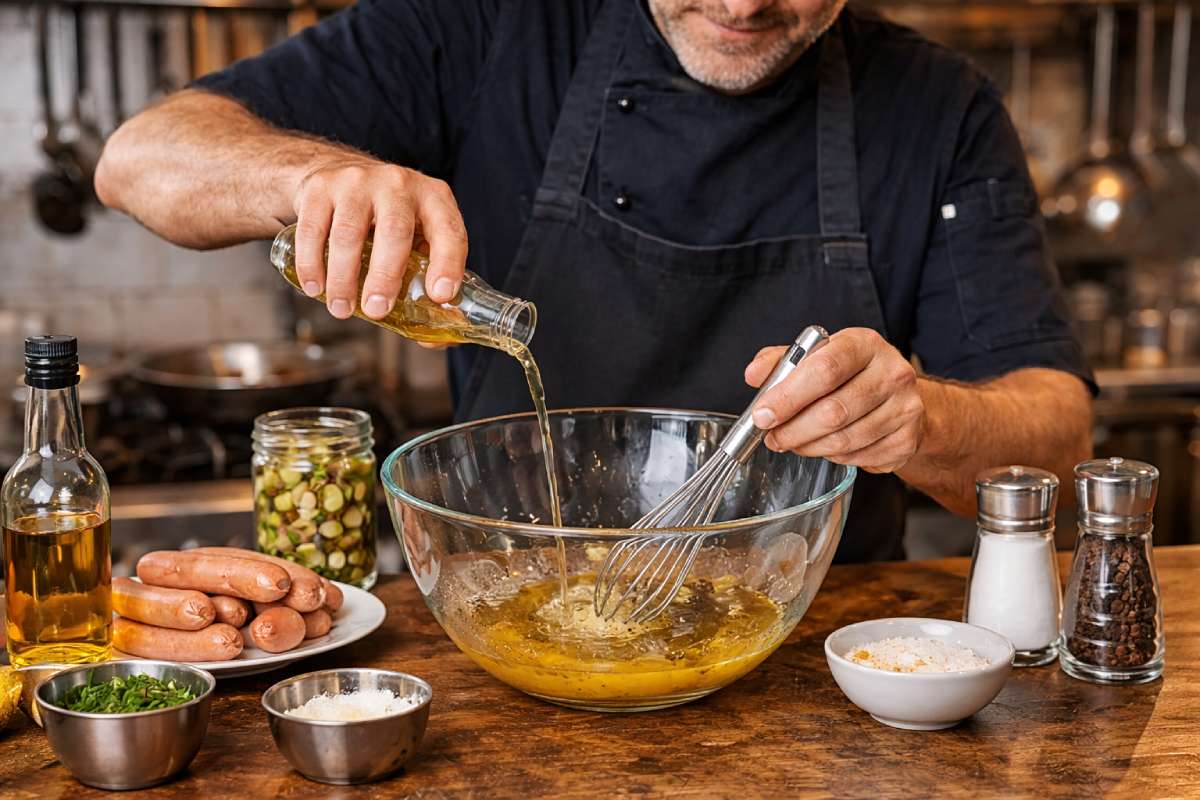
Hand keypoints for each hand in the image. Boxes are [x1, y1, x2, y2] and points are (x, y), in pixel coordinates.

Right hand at [290, 154, 467, 322]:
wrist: (340, 172)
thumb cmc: (389, 218)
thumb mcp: (419, 236)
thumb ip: (428, 280)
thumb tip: (435, 339)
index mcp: (434, 199)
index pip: (449, 231)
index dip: (448, 264)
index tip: (439, 295)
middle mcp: (399, 184)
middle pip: (394, 231)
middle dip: (385, 277)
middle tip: (376, 311)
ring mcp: (357, 181)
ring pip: (348, 233)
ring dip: (343, 278)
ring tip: (343, 310)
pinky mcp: (320, 187)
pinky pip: (313, 229)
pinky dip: (311, 263)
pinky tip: (315, 288)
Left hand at [744, 328, 924, 473]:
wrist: (898, 395)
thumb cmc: (850, 373)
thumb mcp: (818, 355)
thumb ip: (782, 361)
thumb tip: (754, 375)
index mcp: (865, 344)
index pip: (825, 370)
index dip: (787, 397)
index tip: (762, 415)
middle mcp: (892, 373)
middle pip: (833, 412)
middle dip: (792, 430)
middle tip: (772, 437)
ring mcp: (905, 409)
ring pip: (844, 441)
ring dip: (808, 446)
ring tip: (793, 442)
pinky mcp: (907, 441)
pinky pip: (858, 458)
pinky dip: (832, 457)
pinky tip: (824, 446)